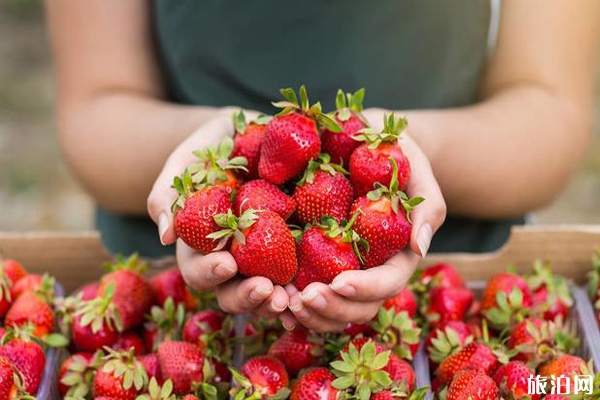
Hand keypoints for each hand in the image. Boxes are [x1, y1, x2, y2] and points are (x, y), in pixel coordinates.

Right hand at [147, 109, 288, 317]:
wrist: (253, 133)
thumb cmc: (212, 148)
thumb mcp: (186, 161)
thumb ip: (169, 194)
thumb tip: (166, 236)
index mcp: (202, 245)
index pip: (199, 270)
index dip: (210, 273)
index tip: (226, 264)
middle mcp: (234, 259)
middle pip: (233, 293)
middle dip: (247, 297)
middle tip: (266, 290)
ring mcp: (266, 258)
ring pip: (267, 294)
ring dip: (277, 302)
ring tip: (292, 300)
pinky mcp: (296, 248)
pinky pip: (300, 275)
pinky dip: (306, 288)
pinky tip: (317, 290)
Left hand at [287, 126, 445, 332]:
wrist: (361, 143)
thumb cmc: (395, 156)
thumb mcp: (416, 171)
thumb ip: (428, 207)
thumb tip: (420, 247)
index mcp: (396, 255)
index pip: (387, 282)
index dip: (365, 288)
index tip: (339, 281)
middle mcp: (368, 270)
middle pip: (357, 307)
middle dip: (333, 308)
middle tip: (303, 297)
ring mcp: (341, 269)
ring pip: (332, 311)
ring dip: (310, 314)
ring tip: (284, 302)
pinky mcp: (314, 262)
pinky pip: (305, 292)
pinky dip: (290, 303)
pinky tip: (271, 295)